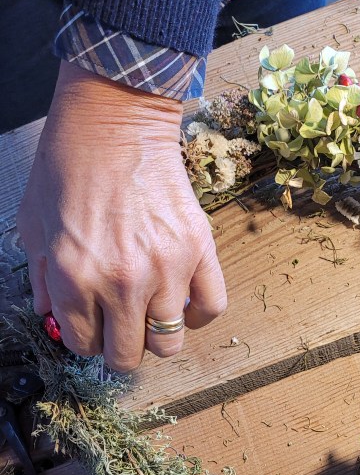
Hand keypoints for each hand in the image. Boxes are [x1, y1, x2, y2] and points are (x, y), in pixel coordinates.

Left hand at [17, 62, 226, 371]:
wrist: (115, 119)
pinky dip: (199, 315)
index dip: (85, 337)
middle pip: (128, 355)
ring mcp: (166, 269)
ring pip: (169, 342)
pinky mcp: (199, 250)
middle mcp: (122, 283)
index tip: (90, 324)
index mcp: (75, 278)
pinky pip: (211, 308)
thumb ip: (41, 280)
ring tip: (150, 312)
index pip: (85, 345)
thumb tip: (53, 315)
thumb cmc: (69, 164)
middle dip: (119, 347)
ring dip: (158, 334)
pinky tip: (183, 303)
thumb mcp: (34, 224)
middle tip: (119, 326)